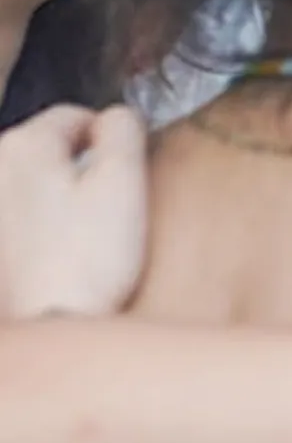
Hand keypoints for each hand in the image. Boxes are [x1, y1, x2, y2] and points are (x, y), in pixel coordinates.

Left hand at [0, 104, 148, 319]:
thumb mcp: (124, 180)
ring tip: (70, 240)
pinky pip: (15, 214)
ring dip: (51, 198)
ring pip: (29, 182)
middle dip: (74, 170)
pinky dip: (30, 226)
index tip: (120, 181)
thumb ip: (124, 127)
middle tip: (98, 214)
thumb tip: (114, 116)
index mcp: (26, 143)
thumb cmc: (87, 258)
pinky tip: (46, 255)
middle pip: (47, 148)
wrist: (42, 327)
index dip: (108, 143)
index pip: (77, 115)